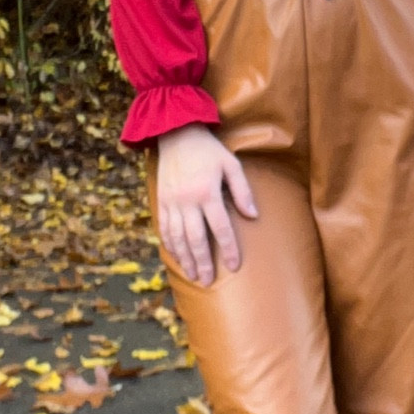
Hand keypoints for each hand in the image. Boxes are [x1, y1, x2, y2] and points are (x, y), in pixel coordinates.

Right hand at [155, 123, 258, 285]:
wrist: (175, 133)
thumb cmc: (209, 150)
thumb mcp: (231, 164)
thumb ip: (243, 190)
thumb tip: (253, 216)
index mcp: (206, 192)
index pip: (220, 228)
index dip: (229, 248)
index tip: (234, 266)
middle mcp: (186, 200)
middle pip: (196, 238)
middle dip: (203, 262)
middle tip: (208, 281)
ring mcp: (171, 202)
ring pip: (177, 238)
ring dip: (185, 259)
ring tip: (193, 275)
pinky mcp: (160, 200)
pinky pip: (164, 228)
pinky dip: (170, 245)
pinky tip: (177, 257)